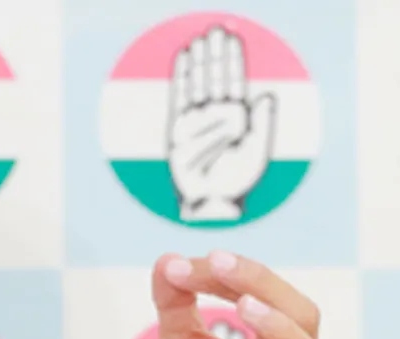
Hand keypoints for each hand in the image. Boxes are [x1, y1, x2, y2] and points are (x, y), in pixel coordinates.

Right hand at [168, 26, 275, 222]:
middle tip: (215, 30)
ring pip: (199, 83)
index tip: (232, 37)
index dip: (234, 59)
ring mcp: (196, 120)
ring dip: (200, 60)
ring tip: (200, 39)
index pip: (234, 80)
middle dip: (216, 53)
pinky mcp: (178, 129)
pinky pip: (180, 98)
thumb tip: (267, 95)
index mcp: (237, 116)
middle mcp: (216, 114)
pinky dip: (181, 78)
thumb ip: (264, 123)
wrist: (213, 200)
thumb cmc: (237, 179)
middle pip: (215, 76)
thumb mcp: (258, 149)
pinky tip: (183, 59)